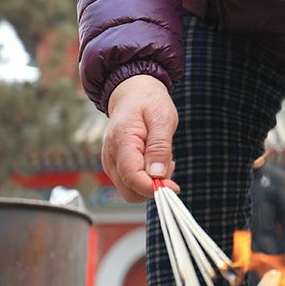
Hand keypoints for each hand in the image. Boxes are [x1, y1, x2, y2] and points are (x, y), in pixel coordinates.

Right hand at [102, 74, 178, 201]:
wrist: (132, 93)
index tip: (173, 186)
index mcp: (121, 142)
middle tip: (168, 162)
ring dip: (152, 182)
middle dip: (154, 186)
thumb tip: (157, 175)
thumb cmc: (148, 102)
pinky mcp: (116, 166)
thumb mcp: (162, 119)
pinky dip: (147, 178)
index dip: (153, 188)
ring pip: (132, 191)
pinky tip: (154, 159)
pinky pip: (132, 183)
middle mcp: (111, 157)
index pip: (132, 178)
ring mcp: (111, 163)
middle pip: (131, 192)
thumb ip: (159, 147)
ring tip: (161, 155)